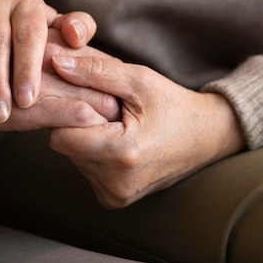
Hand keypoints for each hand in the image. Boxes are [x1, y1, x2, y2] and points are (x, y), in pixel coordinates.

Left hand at [50, 55, 245, 208]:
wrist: (206, 137)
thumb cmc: (172, 104)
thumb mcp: (139, 80)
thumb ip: (96, 71)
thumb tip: (56, 62)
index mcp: (124, 154)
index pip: (61, 134)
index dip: (70, 111)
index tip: (88, 96)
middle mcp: (116, 183)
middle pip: (64, 147)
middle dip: (76, 123)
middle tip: (103, 107)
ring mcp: (115, 195)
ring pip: (72, 158)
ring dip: (84, 136)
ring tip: (112, 122)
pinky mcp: (113, 199)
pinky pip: (85, 169)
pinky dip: (93, 151)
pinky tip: (115, 138)